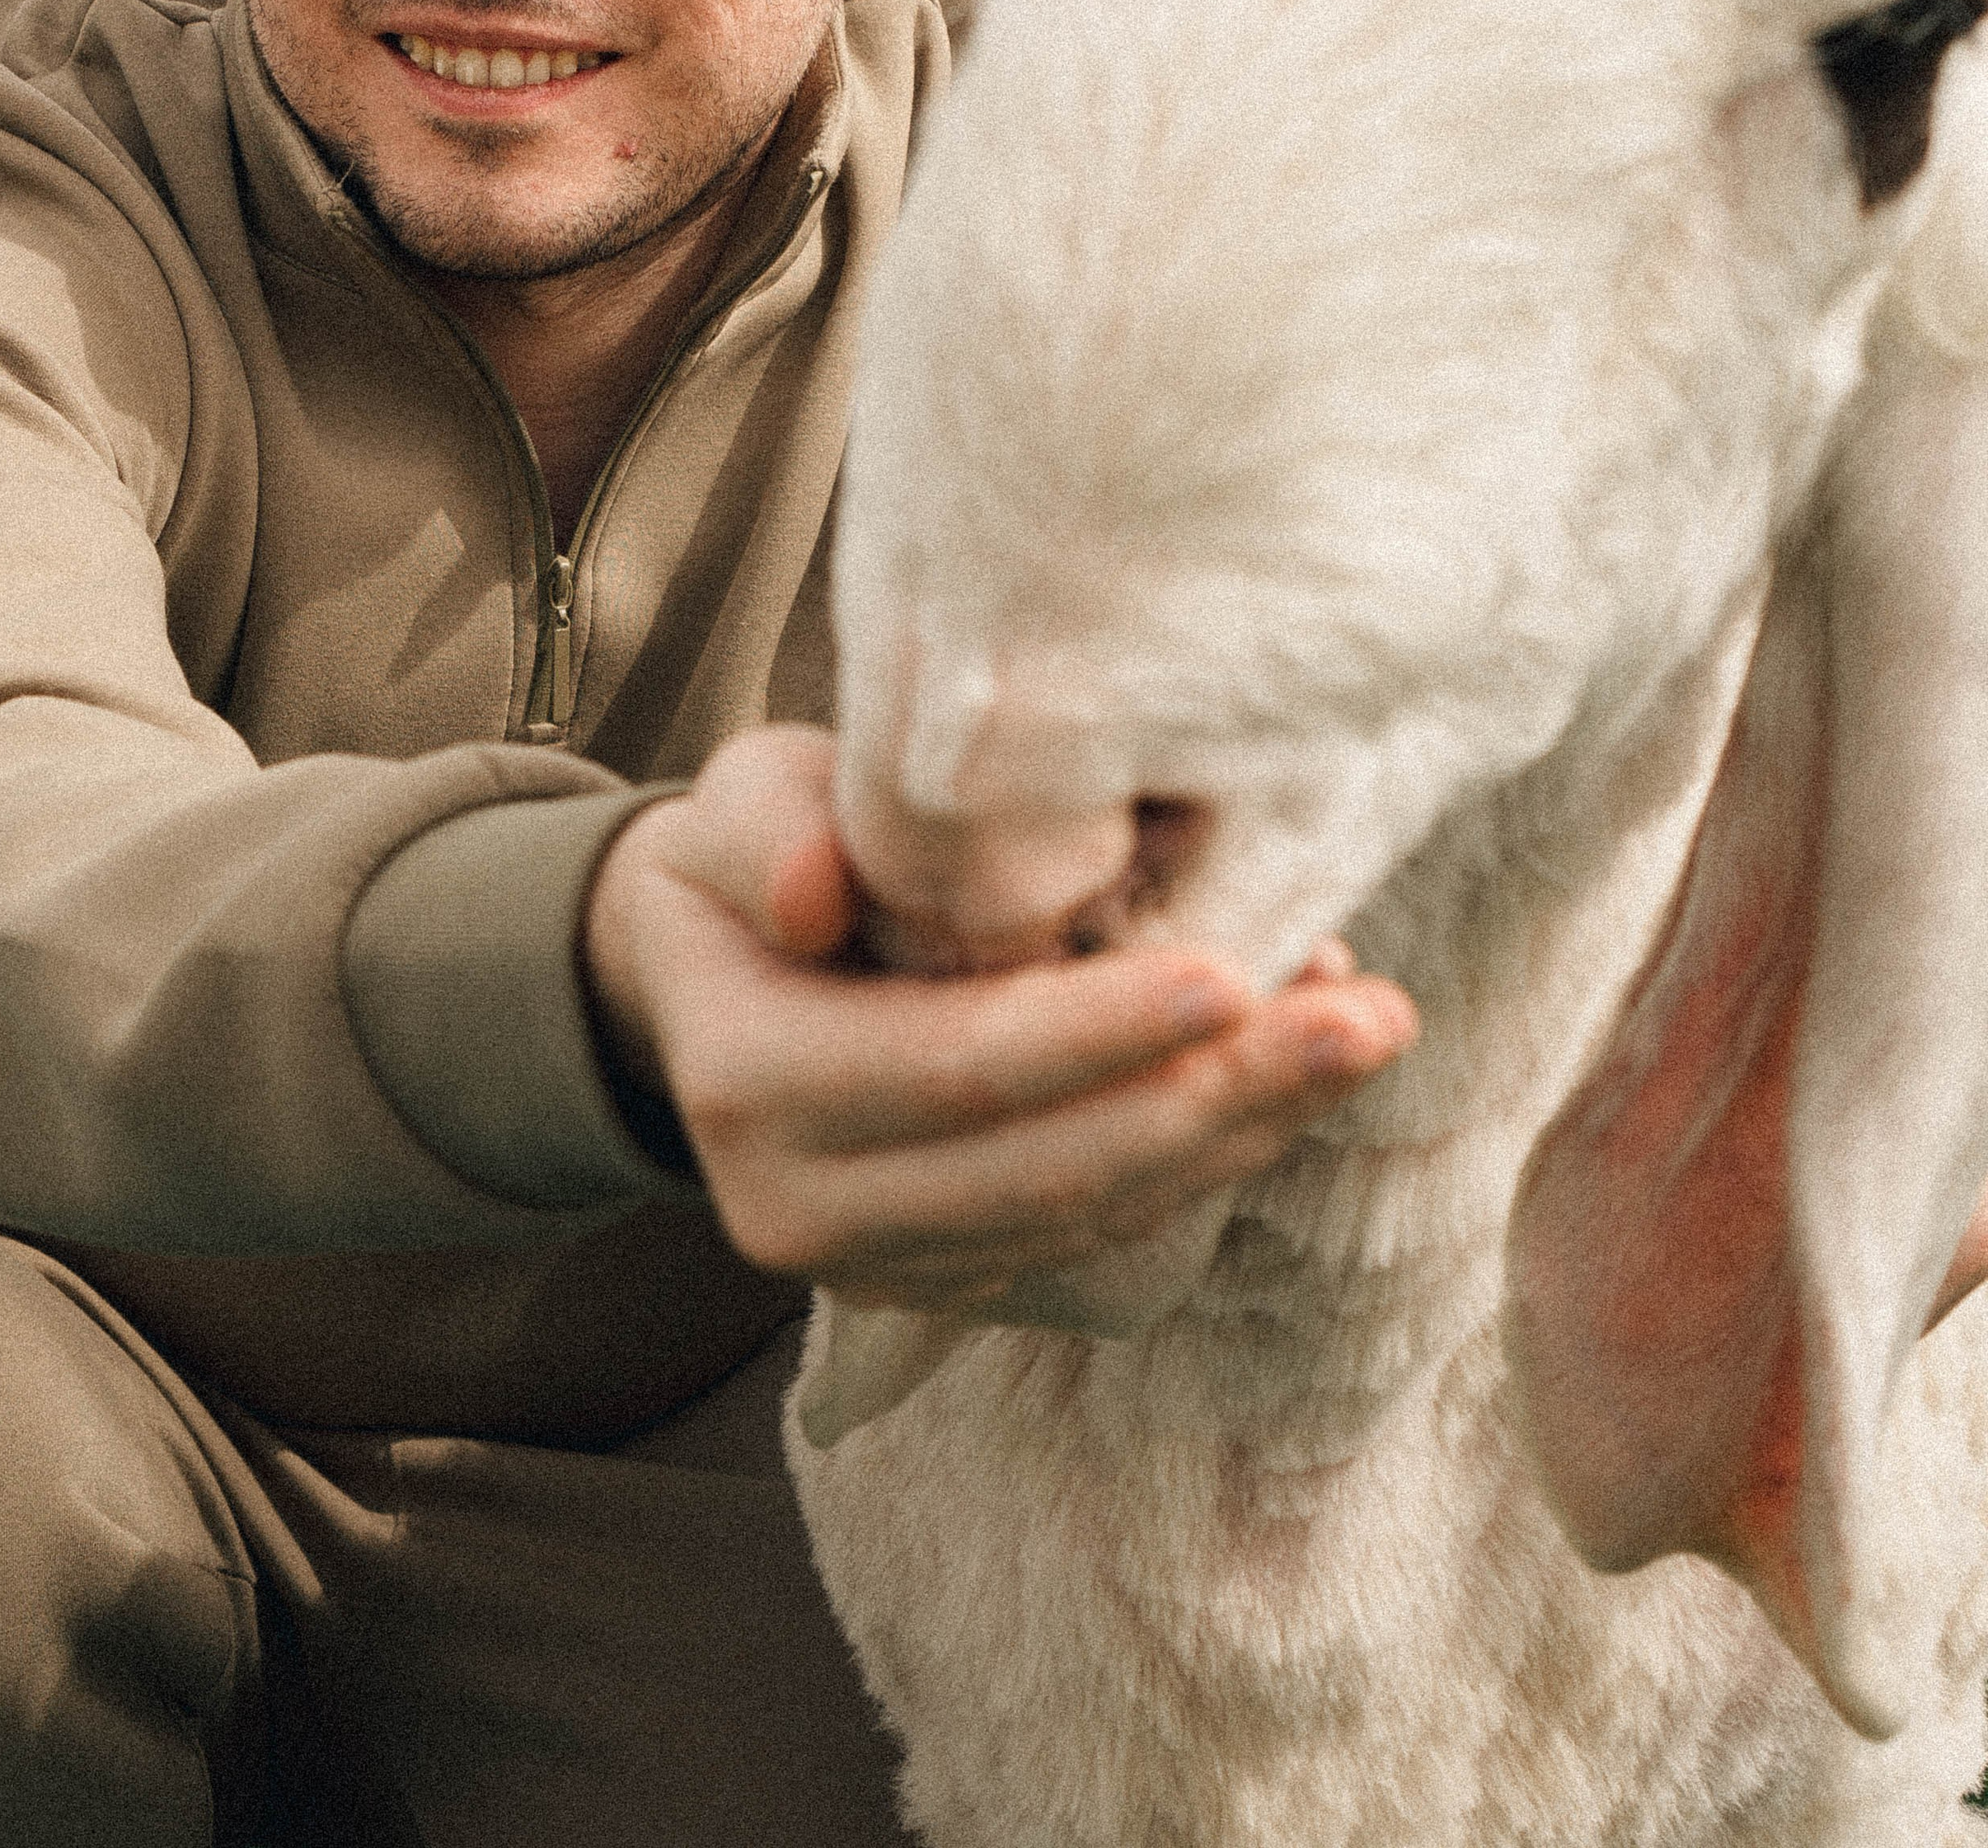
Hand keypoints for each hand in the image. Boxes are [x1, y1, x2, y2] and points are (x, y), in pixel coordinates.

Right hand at [581, 724, 1418, 1312]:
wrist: (716, 977)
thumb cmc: (759, 858)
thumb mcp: (740, 802)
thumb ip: (770, 832)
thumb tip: (814, 895)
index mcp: (748, 1085)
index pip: (952, 1068)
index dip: (1097, 1031)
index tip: (1234, 974)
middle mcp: (803, 1212)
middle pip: (1045, 1169)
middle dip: (1217, 1096)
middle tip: (1366, 1020)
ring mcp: (881, 1267)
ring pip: (1089, 1219)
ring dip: (1237, 1132)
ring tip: (1359, 1035)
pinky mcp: (950, 1280)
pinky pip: (1098, 1239)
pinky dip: (1202, 1159)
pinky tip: (1287, 1079)